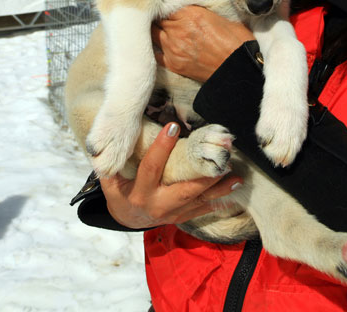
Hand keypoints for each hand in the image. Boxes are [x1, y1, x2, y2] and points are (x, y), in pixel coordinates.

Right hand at [99, 123, 241, 228]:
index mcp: (140, 194)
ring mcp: (173, 214)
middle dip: (204, 176)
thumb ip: (111, 165)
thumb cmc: (120, 194)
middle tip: (221, 159)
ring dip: (219, 189)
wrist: (128, 220)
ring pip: (199, 201)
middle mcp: (158, 205)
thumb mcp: (110, 183)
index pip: (152, 167)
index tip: (173, 126)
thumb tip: (109, 140)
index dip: (161, 147)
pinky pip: (203, 209)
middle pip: (185, 190)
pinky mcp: (183, 217)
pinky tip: (234, 188)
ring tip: (237, 177)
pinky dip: (219, 199)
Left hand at [152, 6, 253, 81]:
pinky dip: (156, 48)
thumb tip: (194, 10)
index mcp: (191, 14)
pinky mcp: (173, 64)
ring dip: (156, 31)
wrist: (239, 70)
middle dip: (160, 18)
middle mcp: (178, 29)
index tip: (168, 7)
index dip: (167, 6)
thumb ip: (202, 12)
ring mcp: (173, 47)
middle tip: (163, 18)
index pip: (167, 5)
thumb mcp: (223, 18)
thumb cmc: (237, 43)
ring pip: (152, 34)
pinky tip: (160, 46)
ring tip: (161, 30)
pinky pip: (155, 53)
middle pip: (157, 18)